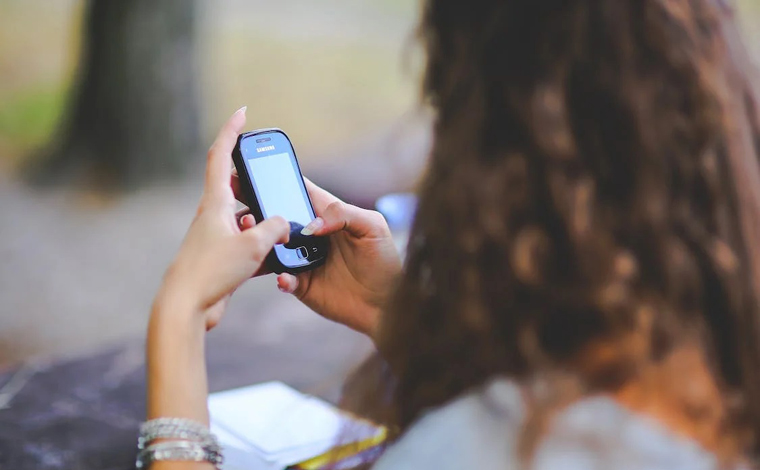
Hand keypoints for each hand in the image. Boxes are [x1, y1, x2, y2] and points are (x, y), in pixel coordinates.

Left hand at [158, 107, 289, 329]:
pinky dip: (261, 244)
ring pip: (244, 217)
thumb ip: (274, 228)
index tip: (242, 113)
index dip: (231, 131)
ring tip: (280, 230)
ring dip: (262, 219)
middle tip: (271, 176)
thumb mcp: (253, 245)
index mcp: (214, 203)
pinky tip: (274, 256)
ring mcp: (215, 236)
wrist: (186, 307)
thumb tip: (282, 223)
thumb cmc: (213, 271)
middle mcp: (212, 215)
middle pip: (234, 185)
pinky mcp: (220, 257)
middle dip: (254, 179)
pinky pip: (246, 242)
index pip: (221, 156)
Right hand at [234, 175, 402, 337]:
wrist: (387, 303)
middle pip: (276, 217)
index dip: (275, 179)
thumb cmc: (384, 260)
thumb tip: (311, 225)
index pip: (296, 190)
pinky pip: (282, 278)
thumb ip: (344, 214)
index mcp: (326, 213)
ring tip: (254, 237)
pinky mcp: (301, 284)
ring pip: (272, 246)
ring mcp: (303, 259)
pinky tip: (285, 277)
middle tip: (240, 207)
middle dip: (256, 209)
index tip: (252, 170)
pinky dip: (281, 277)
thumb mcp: (373, 227)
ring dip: (260, 242)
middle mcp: (310, 234)